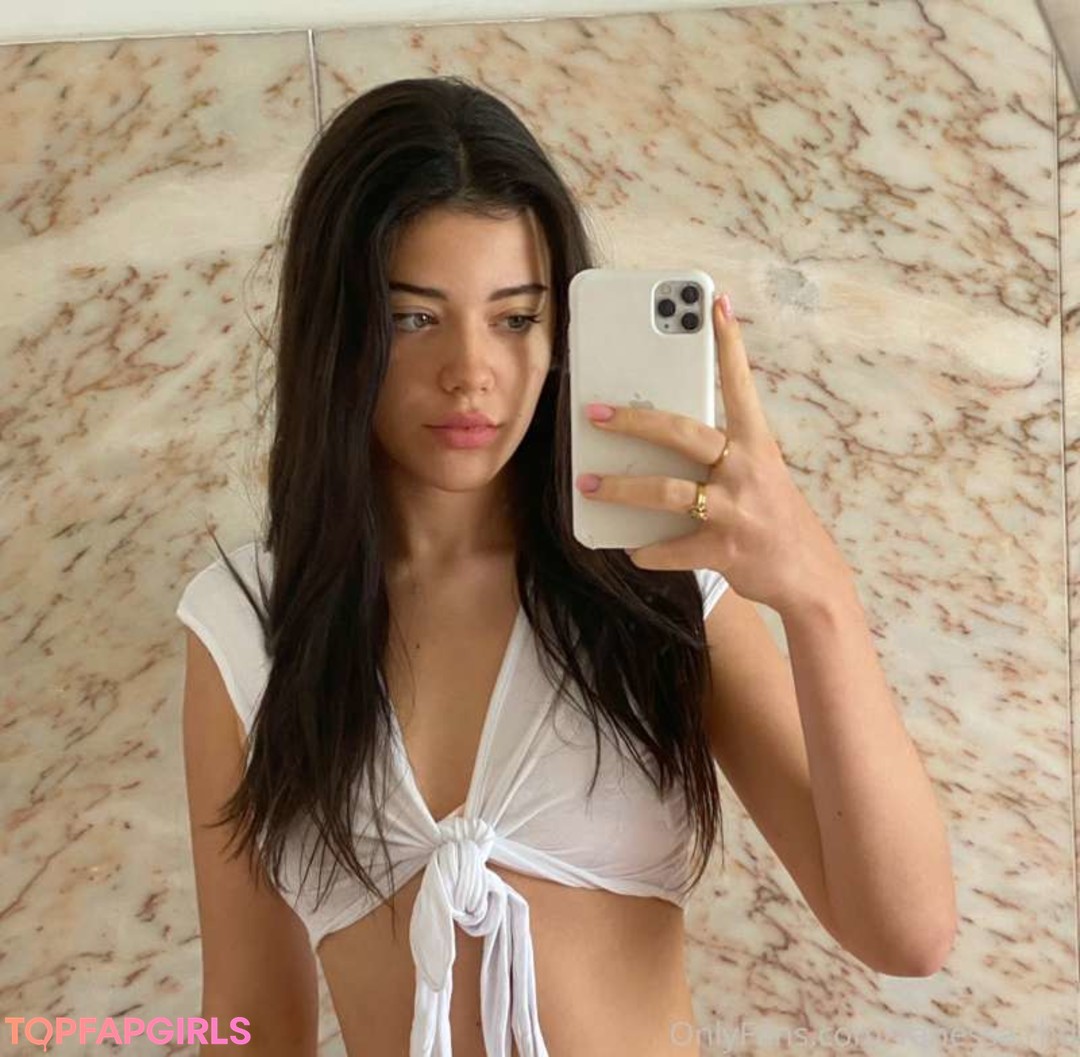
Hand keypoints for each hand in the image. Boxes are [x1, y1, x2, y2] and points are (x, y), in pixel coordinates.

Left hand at [574, 292, 849, 615]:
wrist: (809, 576)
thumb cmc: (774, 516)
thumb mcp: (759, 475)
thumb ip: (720, 455)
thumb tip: (661, 440)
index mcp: (757, 445)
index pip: (739, 385)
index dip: (729, 344)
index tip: (715, 303)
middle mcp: (746, 470)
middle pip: (682, 434)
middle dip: (633, 421)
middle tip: (595, 414)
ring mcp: (735, 510)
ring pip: (666, 492)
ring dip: (621, 488)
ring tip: (588, 483)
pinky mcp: (723, 550)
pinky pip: (671, 548)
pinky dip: (647, 550)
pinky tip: (633, 549)